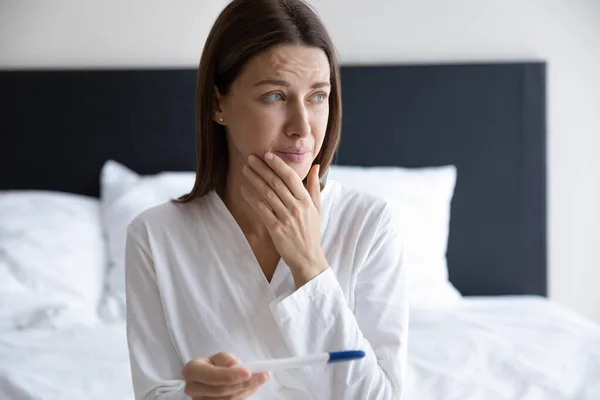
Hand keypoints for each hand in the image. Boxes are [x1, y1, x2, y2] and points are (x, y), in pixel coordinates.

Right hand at [182, 352, 269, 398]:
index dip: (231, 375)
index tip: (248, 372)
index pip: (212, 376)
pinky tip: (253, 388)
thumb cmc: (215, 365)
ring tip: (260, 380)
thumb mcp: (219, 357)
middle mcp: (192, 389)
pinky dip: (244, 396)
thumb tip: (235, 365)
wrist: (209, 377)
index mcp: (192, 371)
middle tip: (262, 376)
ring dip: (247, 391)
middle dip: (244, 384)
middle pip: (221, 391)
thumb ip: (226, 360)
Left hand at [241, 152, 328, 287]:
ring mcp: (286, 218)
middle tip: (251, 158)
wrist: (308, 258)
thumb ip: (314, 186)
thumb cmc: (311, 232)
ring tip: (245, 169)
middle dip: (262, 169)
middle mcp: (296, 208)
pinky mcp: (276, 229)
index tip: (268, 155)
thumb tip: (315, 167)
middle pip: (276, 183)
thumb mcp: (317, 208)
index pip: (291, 178)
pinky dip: (251, 198)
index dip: (278, 165)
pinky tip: (244, 189)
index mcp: (306, 201)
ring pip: (267, 194)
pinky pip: (261, 209)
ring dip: (255, 180)